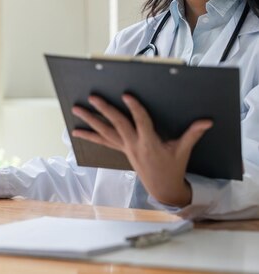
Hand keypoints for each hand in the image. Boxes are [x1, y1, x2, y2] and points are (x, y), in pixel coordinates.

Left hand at [71, 94, 212, 206]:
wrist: (162, 188)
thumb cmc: (173, 168)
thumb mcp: (183, 151)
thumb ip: (192, 134)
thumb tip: (207, 121)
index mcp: (149, 143)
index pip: (141, 122)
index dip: (134, 109)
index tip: (127, 95)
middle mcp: (133, 145)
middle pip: (116, 124)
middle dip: (104, 110)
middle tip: (92, 97)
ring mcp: (125, 148)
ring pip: (104, 132)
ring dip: (90, 121)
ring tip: (76, 110)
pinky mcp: (121, 150)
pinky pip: (102, 142)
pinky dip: (90, 136)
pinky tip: (76, 131)